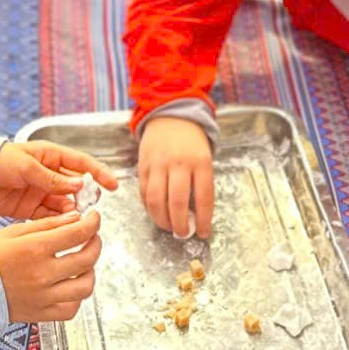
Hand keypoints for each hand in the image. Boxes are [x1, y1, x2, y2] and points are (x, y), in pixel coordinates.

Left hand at [0, 138, 117, 220]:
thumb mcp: (27, 166)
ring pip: (65, 202)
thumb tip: (78, 184)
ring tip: (74, 215)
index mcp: (51, 156)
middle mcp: (49, 174)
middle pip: (76, 185)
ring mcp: (41, 191)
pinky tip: (62, 223)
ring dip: (71, 209)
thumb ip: (52, 178)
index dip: (99, 173)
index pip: (82, 163)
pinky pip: (50, 215)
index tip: (112, 184)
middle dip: (85, 195)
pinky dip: (57, 220)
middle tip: (90, 205)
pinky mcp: (31, 207)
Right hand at [0, 211, 100, 323]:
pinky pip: (71, 309)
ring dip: (91, 272)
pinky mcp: (41, 314)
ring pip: (85, 286)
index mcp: (35, 249)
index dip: (93, 223)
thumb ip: (47, 225)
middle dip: (96, 243)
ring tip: (84, 263)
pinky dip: (77, 297)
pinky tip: (71, 286)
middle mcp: (43, 274)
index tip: (94, 218)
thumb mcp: (14, 232)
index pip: (79, 233)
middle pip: (87, 258)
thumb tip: (75, 219)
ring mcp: (44, 297)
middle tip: (92, 237)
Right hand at [137, 116, 214, 238]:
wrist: (170, 116)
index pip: (204, 198)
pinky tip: (156, 213)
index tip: (203, 233)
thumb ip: (201, 183)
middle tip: (182, 234)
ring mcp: (159, 164)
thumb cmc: (191, 141)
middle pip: (178, 203)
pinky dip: (149, 208)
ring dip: (162, 220)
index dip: (203, 220)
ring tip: (169, 227)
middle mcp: (179, 163)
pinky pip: (144, 193)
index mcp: (201, 162)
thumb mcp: (205, 158)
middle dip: (180, 225)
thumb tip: (197, 216)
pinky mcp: (143, 166)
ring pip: (157, 201)